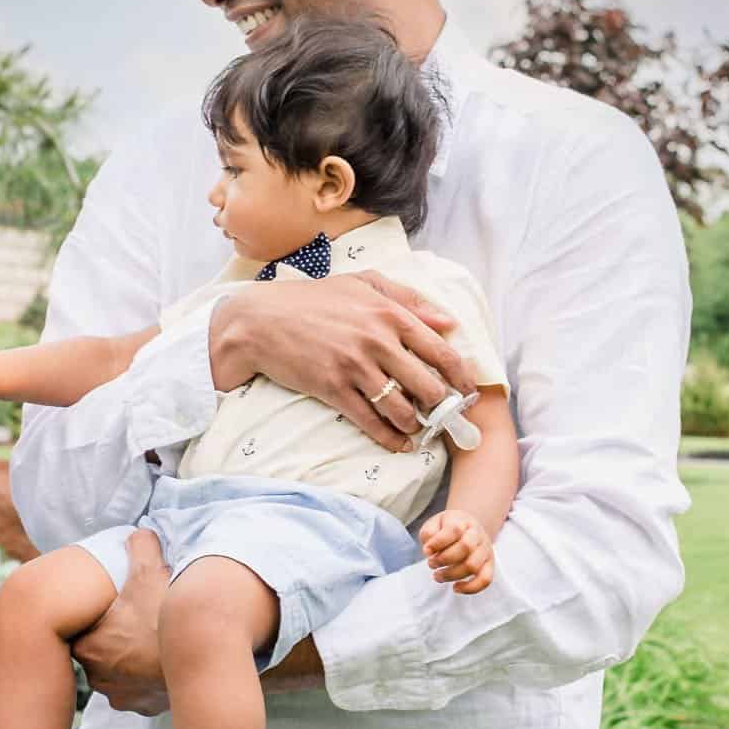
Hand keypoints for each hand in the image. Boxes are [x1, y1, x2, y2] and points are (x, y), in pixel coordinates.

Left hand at [70, 529, 170, 715]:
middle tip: (135, 624)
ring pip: (117, 675)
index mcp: (90, 647)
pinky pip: (139, 692)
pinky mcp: (146, 707)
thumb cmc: (168, 611)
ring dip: (128, 662)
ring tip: (149, 643)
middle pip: (98, 655)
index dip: (96, 620)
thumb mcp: (150, 570)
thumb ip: (139, 547)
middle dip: (112, 642)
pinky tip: (161, 662)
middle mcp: (100, 677)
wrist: (204, 650)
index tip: (114, 610)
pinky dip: (147, 679)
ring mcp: (124, 696)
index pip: (80, 633)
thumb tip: (138, 533)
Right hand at [218, 271, 480, 452]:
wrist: (260, 320)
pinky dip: (390, 438)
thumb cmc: (313, 299)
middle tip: (446, 415)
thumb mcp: (362, 283)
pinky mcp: (333, 389)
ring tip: (420, 428)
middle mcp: (377, 341)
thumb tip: (448, 322)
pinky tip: (399, 444)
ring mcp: (354, 367)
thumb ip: (408, 298)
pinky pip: (370, 422)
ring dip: (417, 425)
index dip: (462, 377)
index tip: (468, 391)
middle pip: (428, 386)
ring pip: (402, 409)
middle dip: (443, 407)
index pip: (442, 351)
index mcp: (389, 313)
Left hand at [421, 509, 494, 594]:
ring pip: (473, 565)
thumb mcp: (434, 524)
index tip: (426, 551)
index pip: (453, 530)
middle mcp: (477, 535)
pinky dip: (470, 588)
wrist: (468, 527)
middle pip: (465, 547)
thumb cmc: (447, 528)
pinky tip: (455, 588)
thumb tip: (429, 550)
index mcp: (462, 521)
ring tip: (437, 576)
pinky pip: (485, 579)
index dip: (437, 542)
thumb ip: (429, 533)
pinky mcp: (489, 565)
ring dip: (451, 574)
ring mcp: (485, 550)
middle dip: (444, 559)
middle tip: (431, 563)